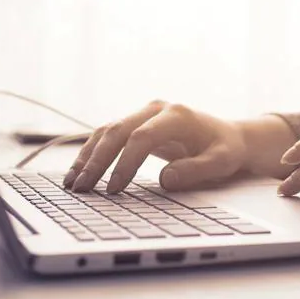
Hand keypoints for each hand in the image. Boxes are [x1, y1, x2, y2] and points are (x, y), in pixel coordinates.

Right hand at [62, 100, 247, 192]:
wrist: (227, 136)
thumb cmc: (225, 149)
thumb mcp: (222, 162)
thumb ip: (196, 170)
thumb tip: (164, 179)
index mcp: (177, 115)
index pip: (142, 137)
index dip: (125, 163)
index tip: (114, 189)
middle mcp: (156, 109)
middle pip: (118, 131)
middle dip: (97, 160)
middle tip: (82, 188)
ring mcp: (144, 114)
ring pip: (107, 131)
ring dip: (88, 156)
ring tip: (72, 183)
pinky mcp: (136, 124)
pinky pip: (108, 135)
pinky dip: (92, 152)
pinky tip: (79, 172)